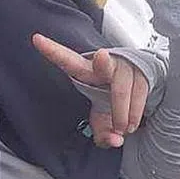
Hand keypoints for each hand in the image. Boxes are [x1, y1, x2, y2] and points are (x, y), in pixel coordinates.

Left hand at [32, 35, 149, 147]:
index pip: (67, 60)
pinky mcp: (144, 70)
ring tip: (122, 129)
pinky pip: (139, 95)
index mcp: (87, 70)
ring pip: (122, 91)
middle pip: (103, 64)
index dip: (52, 50)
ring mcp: (126, 65)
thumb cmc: (112, 100)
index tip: (36, 38)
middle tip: (101, 56)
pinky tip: (131, 125)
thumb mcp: (102, 119)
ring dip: (122, 115)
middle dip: (102, 61)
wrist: (142, 84)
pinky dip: (134, 115)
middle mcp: (106, 63)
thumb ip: (104, 134)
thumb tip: (116, 140)